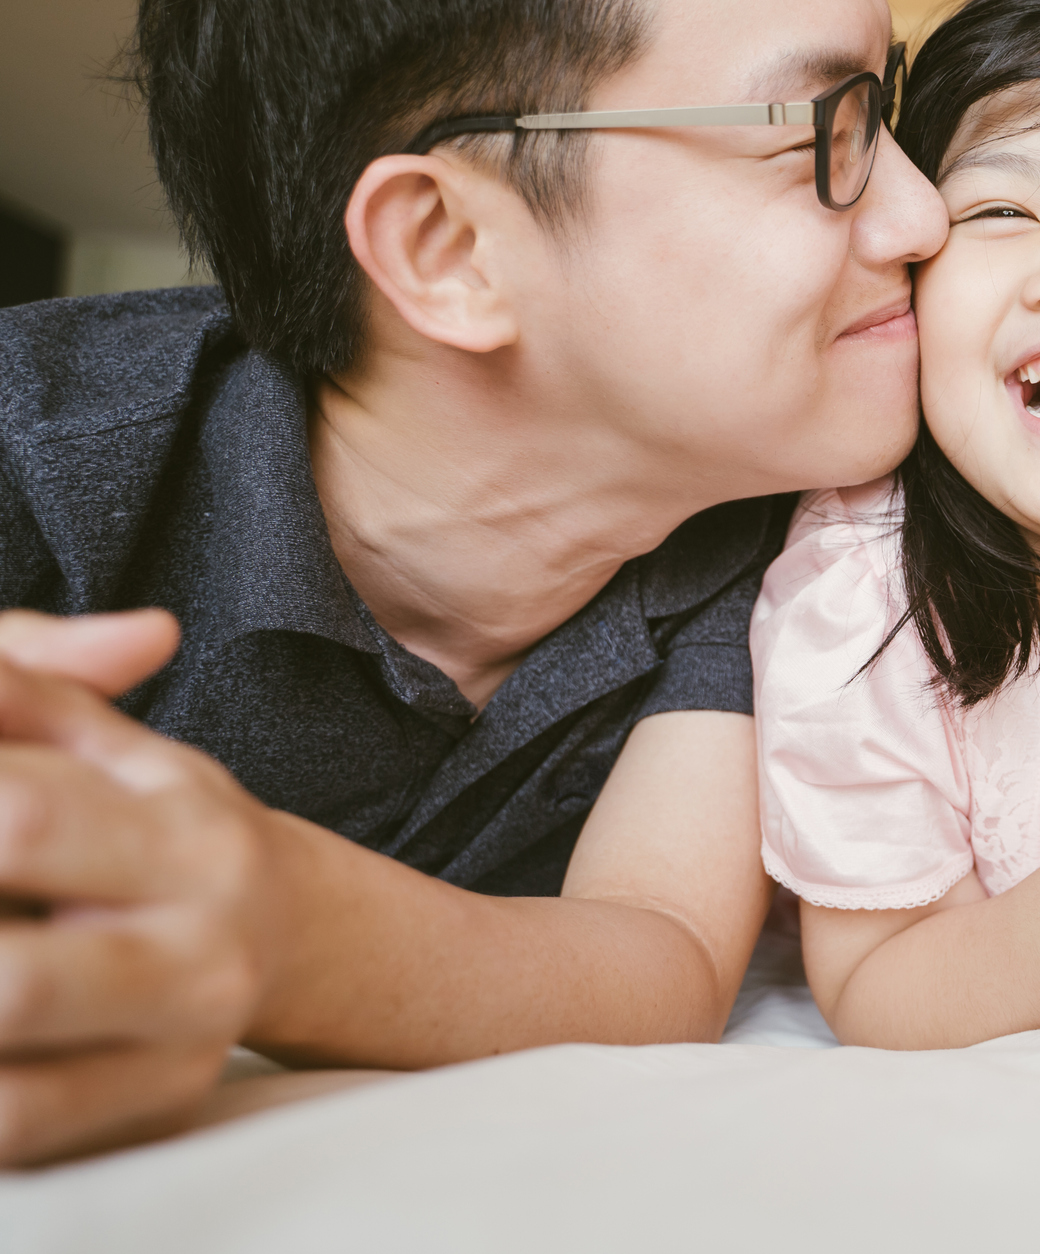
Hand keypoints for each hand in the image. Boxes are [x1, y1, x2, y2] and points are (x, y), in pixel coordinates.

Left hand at [0, 613, 279, 1165]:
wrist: (283, 936)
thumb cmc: (154, 824)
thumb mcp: (108, 742)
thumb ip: (36, 680)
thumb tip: (133, 631)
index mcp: (188, 834)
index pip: (22, 818)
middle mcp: (199, 953)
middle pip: (14, 984)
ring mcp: (175, 1049)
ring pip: (8, 1090)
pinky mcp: (146, 1117)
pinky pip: (16, 1137)